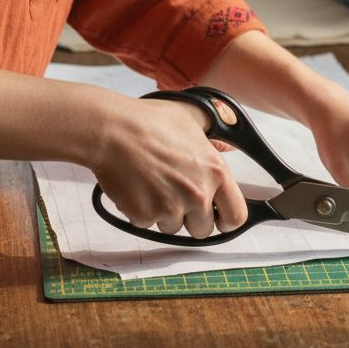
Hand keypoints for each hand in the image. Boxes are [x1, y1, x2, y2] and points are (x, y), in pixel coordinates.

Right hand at [91, 97, 248, 238]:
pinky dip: (141, 211)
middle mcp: (197, 193)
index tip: (219, 218)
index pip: (236, 216)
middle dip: (191, 218)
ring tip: (153, 184)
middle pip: (203, 230)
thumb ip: (215, 135)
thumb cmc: (150, 121)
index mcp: (215, 172)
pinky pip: (147, 224)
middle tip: (176, 195)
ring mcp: (170, 207)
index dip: (228, 220)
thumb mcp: (193, 118)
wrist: (112, 130)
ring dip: (164, 214)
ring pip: (173, 228)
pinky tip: (137, 186)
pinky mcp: (144, 215)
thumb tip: (228, 145)